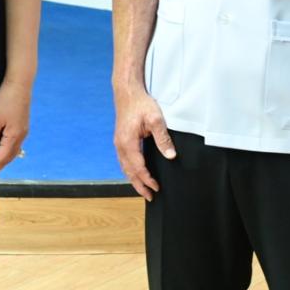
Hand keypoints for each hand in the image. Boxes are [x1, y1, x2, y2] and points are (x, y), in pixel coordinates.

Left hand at [0, 79, 30, 183]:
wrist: (20, 83)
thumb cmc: (6, 99)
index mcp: (14, 137)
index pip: (0, 159)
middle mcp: (20, 137)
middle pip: (6, 160)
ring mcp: (22, 132)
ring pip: (11, 154)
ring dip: (0, 163)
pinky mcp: (21, 126)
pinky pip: (13, 146)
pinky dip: (5, 154)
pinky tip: (0, 153)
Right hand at [113, 86, 174, 200]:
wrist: (127, 92)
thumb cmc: (141, 104)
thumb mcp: (155, 119)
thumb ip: (163, 138)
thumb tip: (170, 156)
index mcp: (128, 142)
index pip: (138, 167)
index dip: (148, 180)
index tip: (157, 188)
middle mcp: (120, 145)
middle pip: (129, 171)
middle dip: (139, 185)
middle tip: (150, 197)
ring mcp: (118, 142)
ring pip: (125, 167)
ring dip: (133, 180)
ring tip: (143, 189)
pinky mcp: (120, 139)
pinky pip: (123, 160)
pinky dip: (130, 170)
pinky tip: (135, 173)